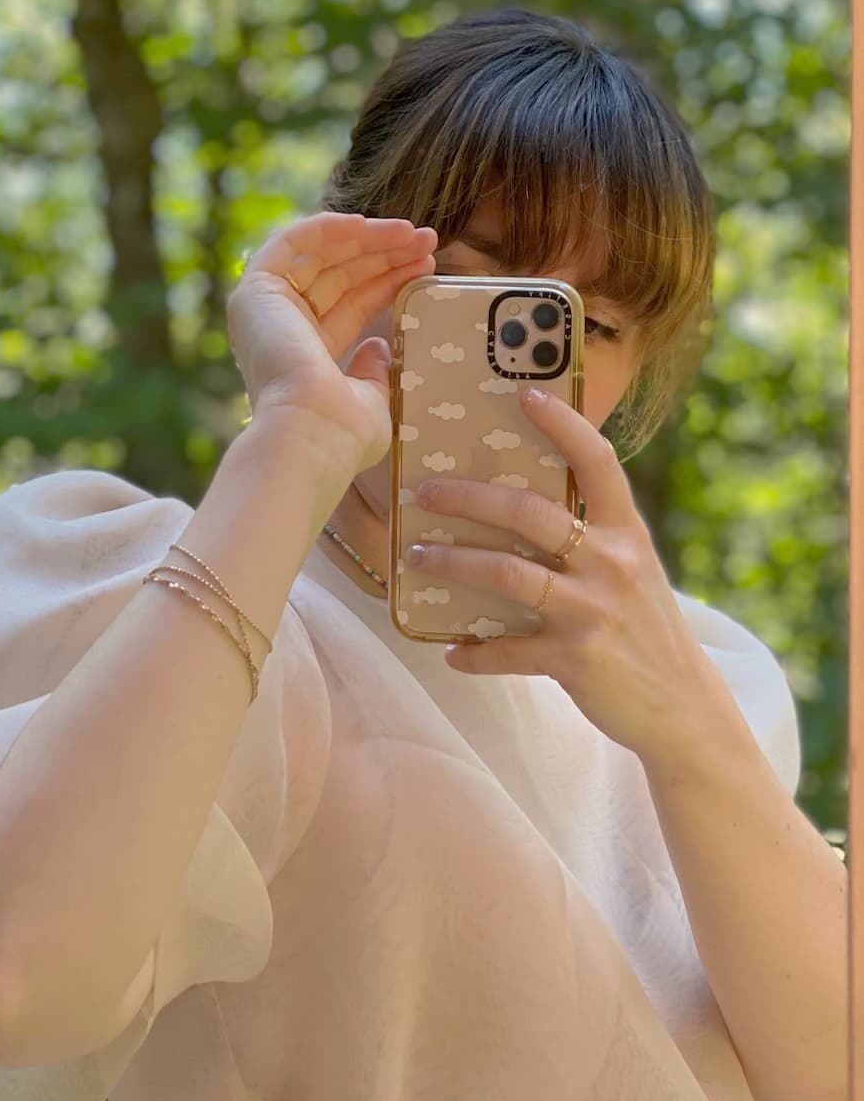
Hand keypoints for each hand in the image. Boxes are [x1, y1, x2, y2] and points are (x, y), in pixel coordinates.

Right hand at [229, 212, 437, 471]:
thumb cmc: (342, 431)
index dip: (388, 281)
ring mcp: (266, 310)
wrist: (311, 432)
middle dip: (385, 256)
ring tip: (414, 234)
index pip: (351, 304)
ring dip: (367, 239)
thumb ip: (375, 372)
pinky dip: (325, 228)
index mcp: (307, 357)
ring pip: (320, 256)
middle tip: (428, 242)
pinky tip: (366, 225)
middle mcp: (283, 330)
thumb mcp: (372, 399)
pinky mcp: (256, 291)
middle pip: (339, 276)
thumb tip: (379, 347)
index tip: (426, 265)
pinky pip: (289, 243)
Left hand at [409, 386, 714, 760]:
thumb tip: (521, 508)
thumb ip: (593, 538)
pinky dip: (474, 653)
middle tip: (424, 491)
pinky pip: (507, 650)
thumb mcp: (633, 571)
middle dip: (468, 497)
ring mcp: (592, 611)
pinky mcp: (574, 659)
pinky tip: (453, 652)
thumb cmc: (645, 630)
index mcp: (628, 533)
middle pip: (529, 512)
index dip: (562, 424)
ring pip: (507, 573)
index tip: (524, 394)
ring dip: (454, 563)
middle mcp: (612, 563)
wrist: (684, 707)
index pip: (597, 462)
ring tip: (416, 557)